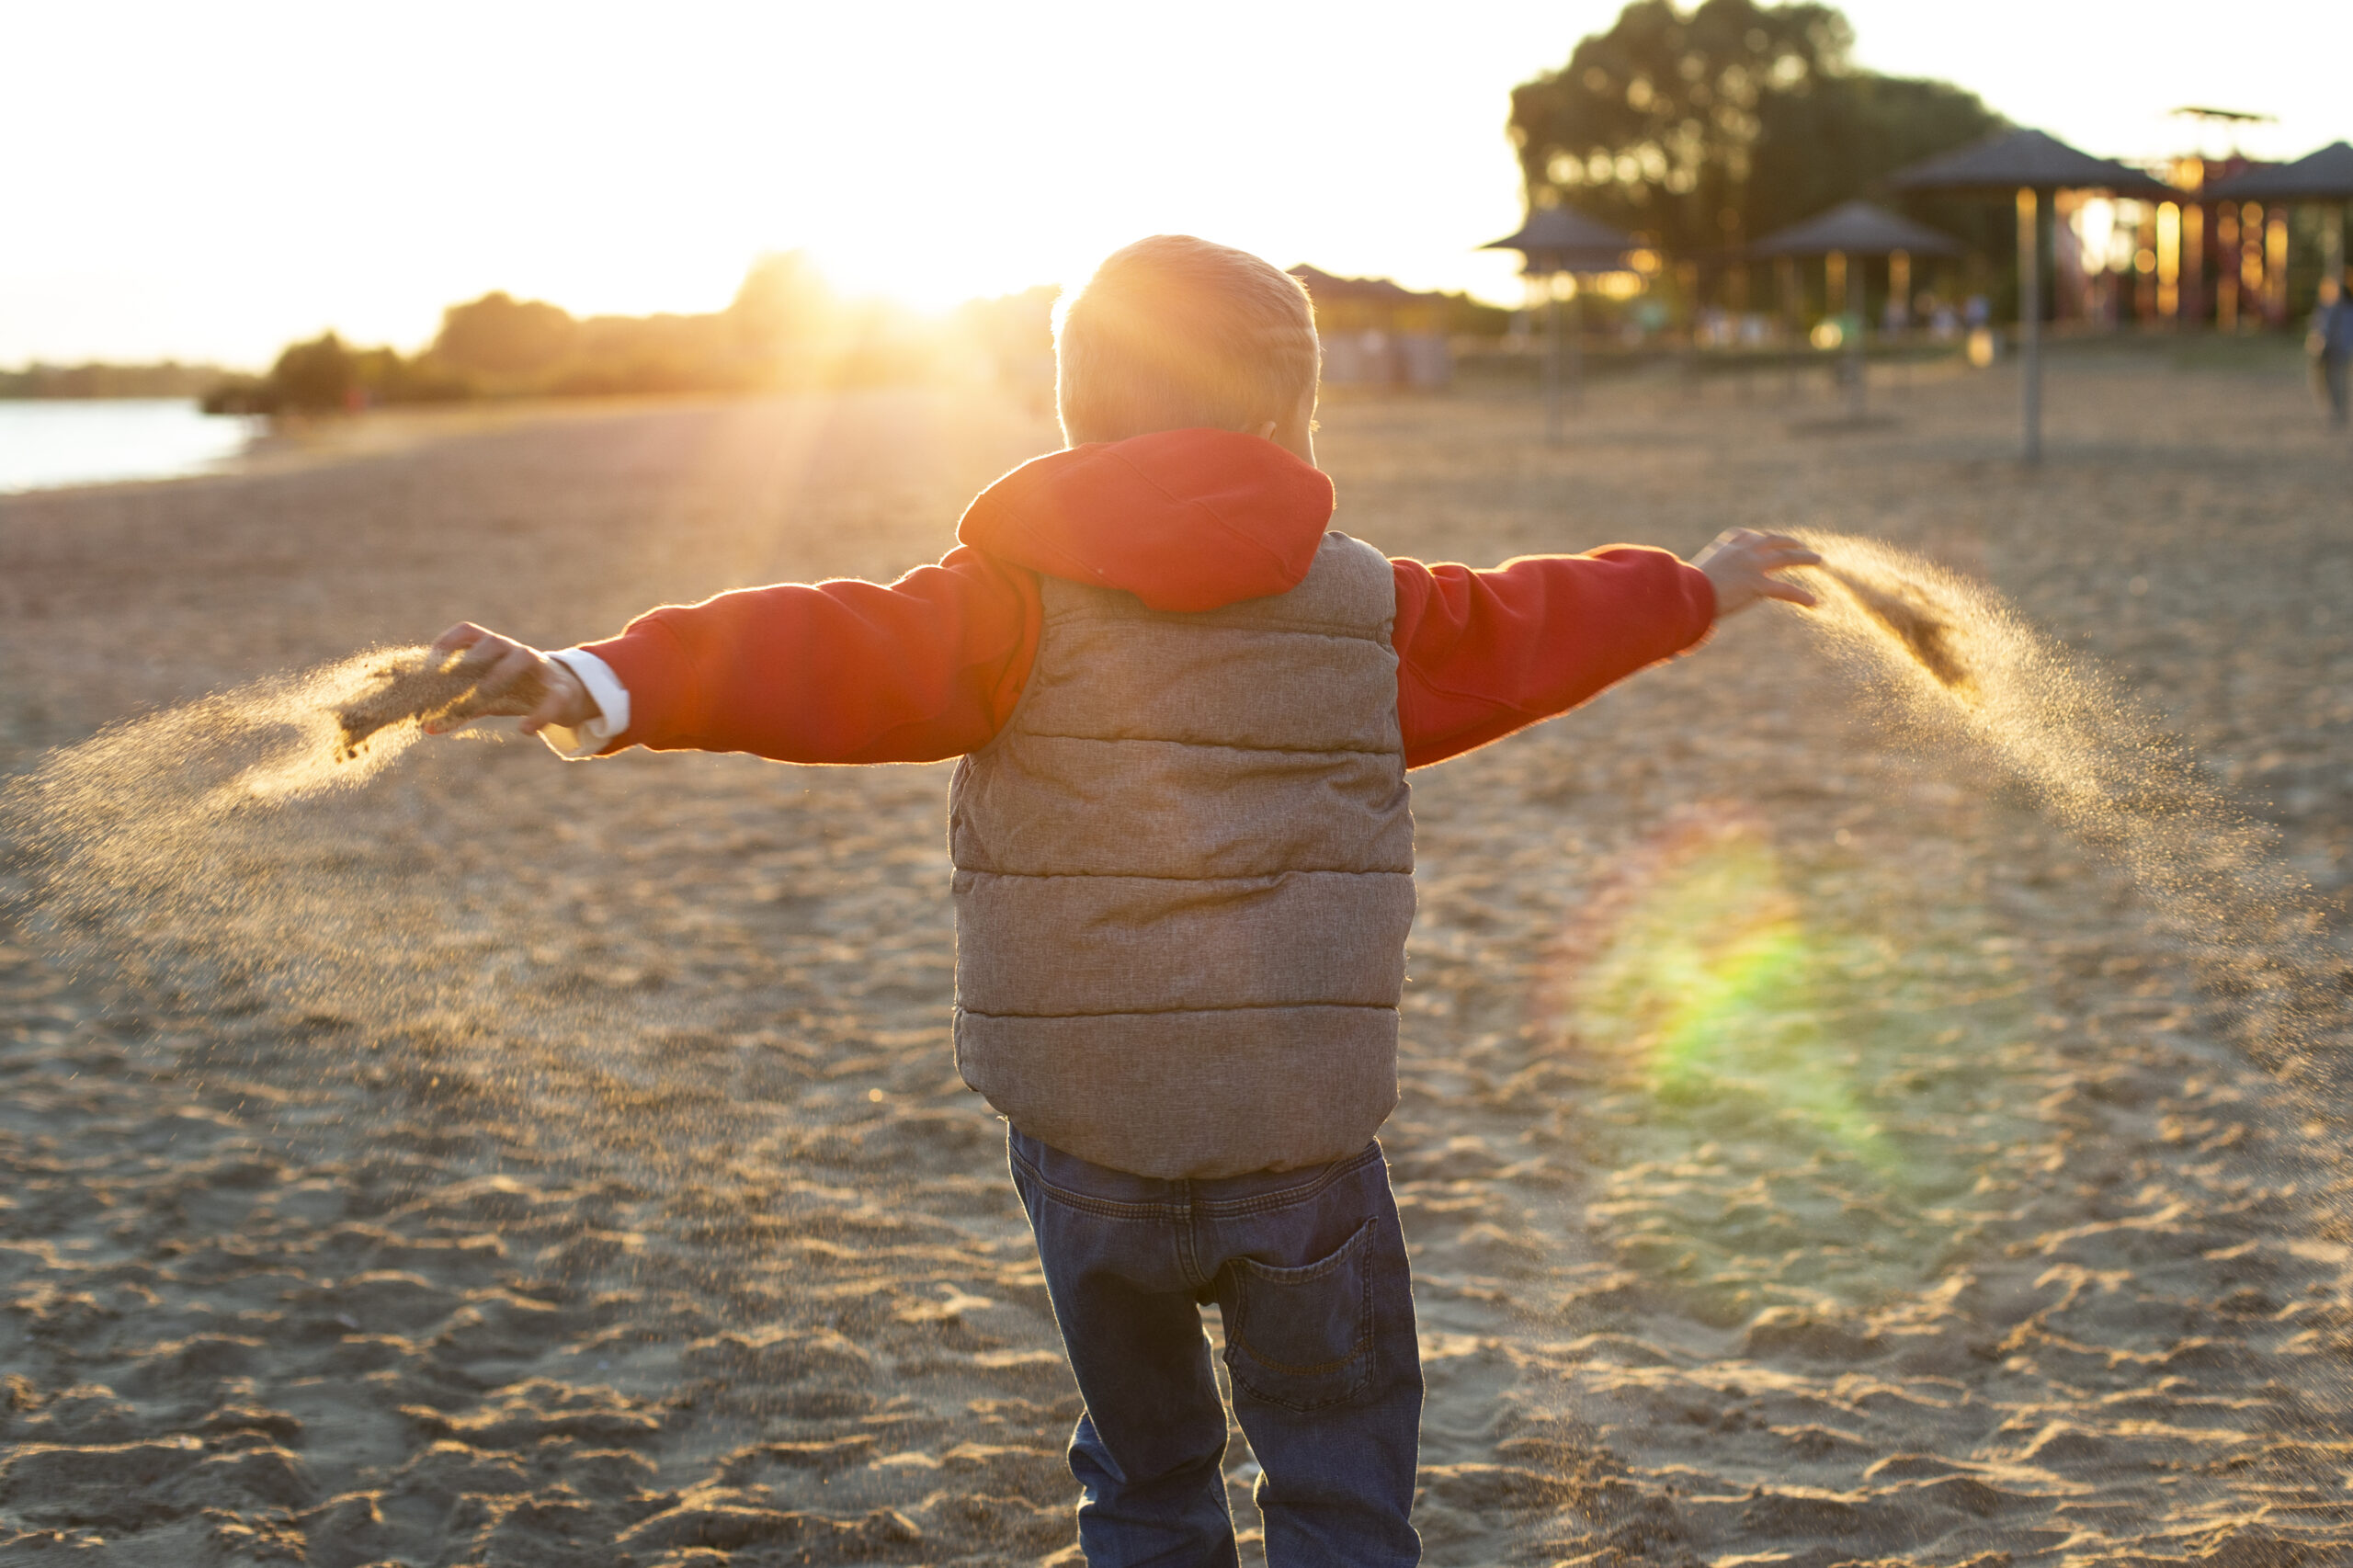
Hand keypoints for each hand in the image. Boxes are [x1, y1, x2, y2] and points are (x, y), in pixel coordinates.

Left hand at [425, 623, 598, 736]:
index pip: (467, 632)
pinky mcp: (562, 690)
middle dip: (470, 660)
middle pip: (492, 641)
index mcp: (494, 650)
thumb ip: (459, 710)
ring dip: (500, 675)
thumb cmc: (518, 690)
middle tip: (451, 687)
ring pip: (522, 657)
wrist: (566, 694)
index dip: (446, 642)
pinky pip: (553, 698)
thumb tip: (426, 728)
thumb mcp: (487, 698)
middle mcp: (515, 651)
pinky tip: (526, 729)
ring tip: (483, 697)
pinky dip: (539, 714)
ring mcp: (541, 668)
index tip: (430, 666)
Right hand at [1691, 529, 1820, 616]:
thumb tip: (1696, 590)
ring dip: (1804, 557)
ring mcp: (1752, 565)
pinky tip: (1813, 603)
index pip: (1747, 536)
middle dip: (1788, 542)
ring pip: (1785, 557)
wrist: (1686, 594)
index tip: (1767, 539)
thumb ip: (1705, 576)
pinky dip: (1801, 597)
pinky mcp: (1757, 584)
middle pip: (1772, 541)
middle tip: (1800, 545)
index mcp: (1725, 546)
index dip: (1760, 538)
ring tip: (1818, 560)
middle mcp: (1742, 551)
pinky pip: (1785, 590)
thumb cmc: (1684, 589)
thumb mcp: (1694, 576)